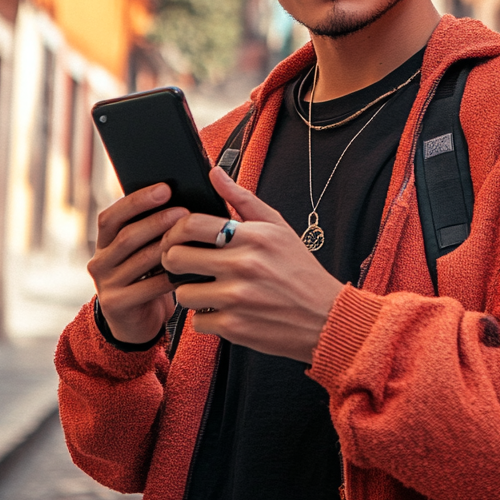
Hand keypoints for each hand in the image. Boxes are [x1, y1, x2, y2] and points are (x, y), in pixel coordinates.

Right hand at [87, 184, 179, 343]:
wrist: (136, 323)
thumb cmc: (147, 278)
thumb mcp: (142, 252)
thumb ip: (150, 231)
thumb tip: (181, 201)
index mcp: (103, 243)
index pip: (112, 216)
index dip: (137, 201)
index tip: (165, 188)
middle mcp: (100, 262)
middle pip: (127, 236)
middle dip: (157, 221)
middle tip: (183, 211)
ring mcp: (106, 285)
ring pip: (139, 260)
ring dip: (165, 246)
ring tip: (187, 237)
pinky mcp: (117, 305)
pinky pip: (147, 287)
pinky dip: (169, 277)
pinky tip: (188, 270)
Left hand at [161, 167, 343, 363]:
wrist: (325, 318)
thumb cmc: (300, 270)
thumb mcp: (277, 228)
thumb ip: (242, 199)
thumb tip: (214, 172)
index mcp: (252, 237)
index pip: (191, 225)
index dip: (175, 230)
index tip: (177, 237)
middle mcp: (243, 265)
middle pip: (177, 258)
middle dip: (175, 260)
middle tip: (184, 263)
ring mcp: (237, 298)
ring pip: (183, 293)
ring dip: (191, 292)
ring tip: (209, 288)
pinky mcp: (234, 327)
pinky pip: (196, 322)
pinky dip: (206, 318)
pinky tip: (223, 310)